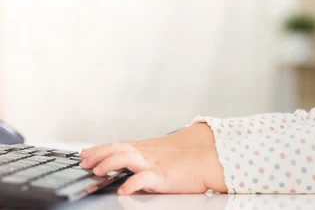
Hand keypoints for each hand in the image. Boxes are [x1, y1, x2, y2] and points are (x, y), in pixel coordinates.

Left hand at [79, 123, 226, 194]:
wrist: (209, 159)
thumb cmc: (189, 159)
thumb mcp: (163, 153)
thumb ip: (147, 156)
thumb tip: (131, 162)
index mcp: (147, 148)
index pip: (119, 145)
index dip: (100, 148)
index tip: (85, 152)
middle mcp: (148, 153)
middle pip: (118, 147)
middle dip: (98, 154)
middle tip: (84, 161)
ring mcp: (154, 163)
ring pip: (126, 158)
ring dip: (109, 163)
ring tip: (97, 171)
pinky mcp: (162, 176)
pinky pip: (143, 179)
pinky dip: (131, 184)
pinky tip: (123, 189)